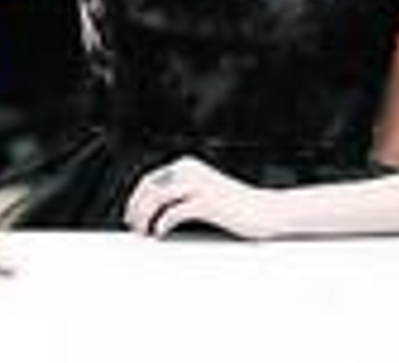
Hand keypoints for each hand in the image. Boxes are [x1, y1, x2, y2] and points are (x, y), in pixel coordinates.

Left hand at [124, 156, 279, 239]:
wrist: (268, 210)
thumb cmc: (238, 205)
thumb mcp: (205, 191)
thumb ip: (183, 193)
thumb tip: (155, 209)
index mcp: (187, 165)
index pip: (150, 178)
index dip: (136, 197)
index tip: (130, 213)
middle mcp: (189, 170)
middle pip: (150, 187)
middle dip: (136, 207)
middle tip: (133, 226)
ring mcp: (198, 185)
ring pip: (158, 197)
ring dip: (145, 216)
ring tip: (143, 231)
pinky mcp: (206, 202)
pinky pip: (175, 212)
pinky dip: (162, 223)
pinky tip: (160, 233)